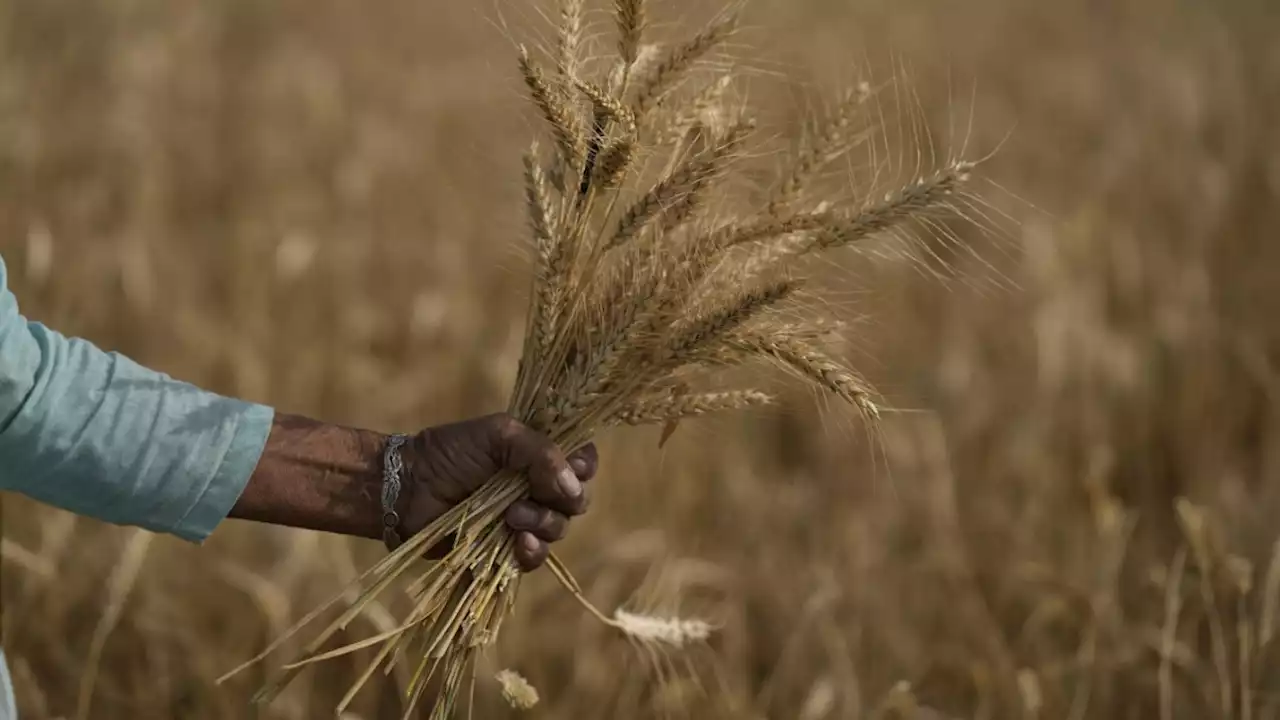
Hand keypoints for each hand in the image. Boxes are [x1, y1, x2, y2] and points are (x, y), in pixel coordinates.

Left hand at [400, 413, 596, 570]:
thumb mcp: (501, 435)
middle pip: (577, 500)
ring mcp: (524, 519)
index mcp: (540, 455)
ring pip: (559, 528)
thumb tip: (575, 488)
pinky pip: (536, 557)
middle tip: (530, 494)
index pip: (584, 462)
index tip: (572, 468)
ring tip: (511, 516)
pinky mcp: (506, 548)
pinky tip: (518, 543)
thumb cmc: (452, 452)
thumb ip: (542, 453)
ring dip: (542, 523)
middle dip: (561, 500)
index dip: (584, 468)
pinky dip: (532, 551)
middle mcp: (538, 487)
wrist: (409, 486)